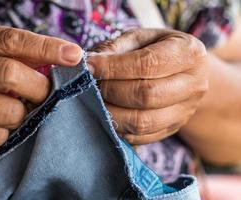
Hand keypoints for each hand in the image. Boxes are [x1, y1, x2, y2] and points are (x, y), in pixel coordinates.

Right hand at [0, 25, 81, 156]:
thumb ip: (12, 55)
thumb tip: (59, 62)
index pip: (10, 40)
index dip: (46, 47)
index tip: (73, 55)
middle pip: (10, 75)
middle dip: (38, 87)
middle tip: (43, 93)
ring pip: (9, 111)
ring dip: (21, 114)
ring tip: (11, 110)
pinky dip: (6, 133)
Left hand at [88, 29, 207, 144]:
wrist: (184, 73)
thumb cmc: (156, 50)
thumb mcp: (139, 39)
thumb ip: (115, 49)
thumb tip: (88, 65)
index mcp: (188, 52)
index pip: (147, 64)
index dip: (113, 68)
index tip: (89, 67)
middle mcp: (194, 84)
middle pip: (146, 95)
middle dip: (110, 91)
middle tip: (90, 84)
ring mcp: (185, 111)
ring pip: (142, 121)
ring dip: (111, 112)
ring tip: (94, 100)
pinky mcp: (172, 129)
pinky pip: (140, 137)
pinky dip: (117, 127)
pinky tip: (106, 114)